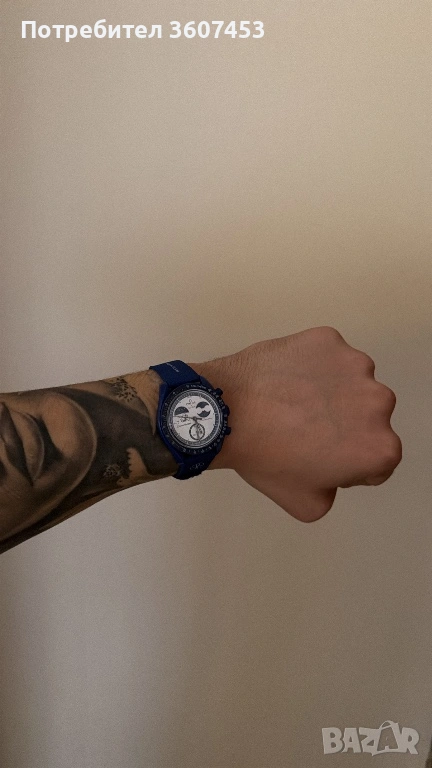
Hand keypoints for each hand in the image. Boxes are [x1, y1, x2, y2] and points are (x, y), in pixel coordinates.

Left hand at [194, 327, 401, 521]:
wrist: (227, 412)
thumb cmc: (265, 459)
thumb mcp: (308, 504)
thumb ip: (335, 492)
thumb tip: (333, 471)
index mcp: (381, 447)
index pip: (377, 460)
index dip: (348, 465)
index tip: (320, 459)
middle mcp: (379, 401)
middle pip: (368, 417)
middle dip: (344, 425)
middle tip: (303, 431)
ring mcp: (355, 364)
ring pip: (350, 383)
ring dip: (331, 392)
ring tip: (291, 403)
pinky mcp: (329, 339)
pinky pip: (326, 356)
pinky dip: (312, 365)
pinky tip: (285, 379)